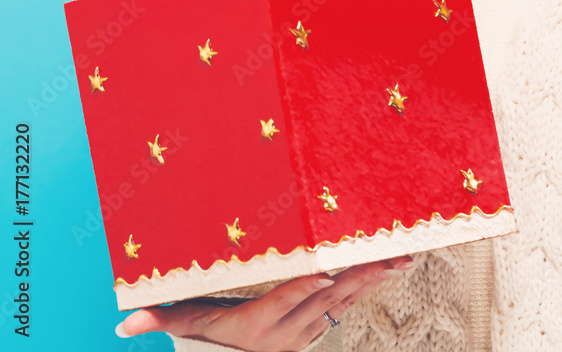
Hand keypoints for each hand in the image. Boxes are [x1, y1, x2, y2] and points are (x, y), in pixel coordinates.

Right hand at [115, 255, 414, 350]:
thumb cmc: (209, 340)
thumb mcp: (189, 326)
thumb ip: (163, 318)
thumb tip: (125, 324)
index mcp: (256, 327)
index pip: (282, 305)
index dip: (304, 289)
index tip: (324, 271)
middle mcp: (287, 332)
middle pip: (326, 300)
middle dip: (357, 277)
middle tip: (386, 256)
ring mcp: (306, 332)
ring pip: (343, 301)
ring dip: (371, 280)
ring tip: (401, 258)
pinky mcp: (317, 327)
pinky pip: (347, 303)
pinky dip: (368, 285)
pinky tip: (391, 266)